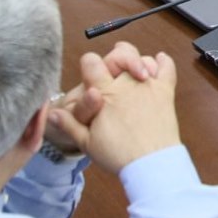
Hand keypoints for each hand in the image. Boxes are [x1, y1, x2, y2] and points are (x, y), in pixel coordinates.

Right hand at [64, 42, 181, 172]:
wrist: (151, 164)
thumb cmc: (118, 155)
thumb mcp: (87, 142)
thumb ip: (69, 124)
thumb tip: (50, 112)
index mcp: (104, 92)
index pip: (91, 62)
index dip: (89, 64)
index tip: (91, 73)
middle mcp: (126, 83)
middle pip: (120, 53)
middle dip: (116, 57)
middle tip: (114, 69)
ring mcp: (147, 85)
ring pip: (143, 58)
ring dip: (138, 61)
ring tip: (136, 71)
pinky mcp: (165, 92)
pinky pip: (166, 68)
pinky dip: (163, 62)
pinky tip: (158, 62)